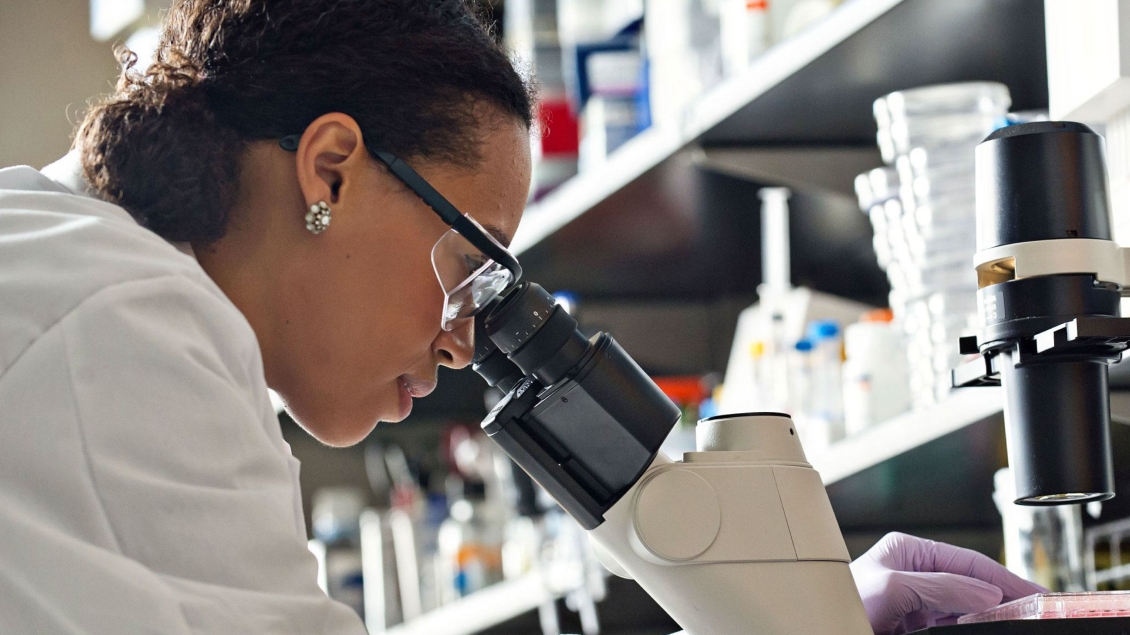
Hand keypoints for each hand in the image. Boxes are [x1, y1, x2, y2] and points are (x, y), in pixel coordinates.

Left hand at [850, 532, 1045, 633]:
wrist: (821, 629)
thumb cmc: (841, 601)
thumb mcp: (894, 588)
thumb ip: (941, 587)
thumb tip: (987, 591)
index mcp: (909, 552)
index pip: (968, 561)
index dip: (1005, 576)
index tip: (1035, 593)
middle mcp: (915, 574)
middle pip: (972, 585)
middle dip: (1003, 597)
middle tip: (1035, 610)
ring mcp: (917, 603)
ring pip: (966, 608)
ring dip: (990, 614)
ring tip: (1017, 619)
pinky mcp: (915, 627)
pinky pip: (953, 624)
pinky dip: (972, 626)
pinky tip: (989, 628)